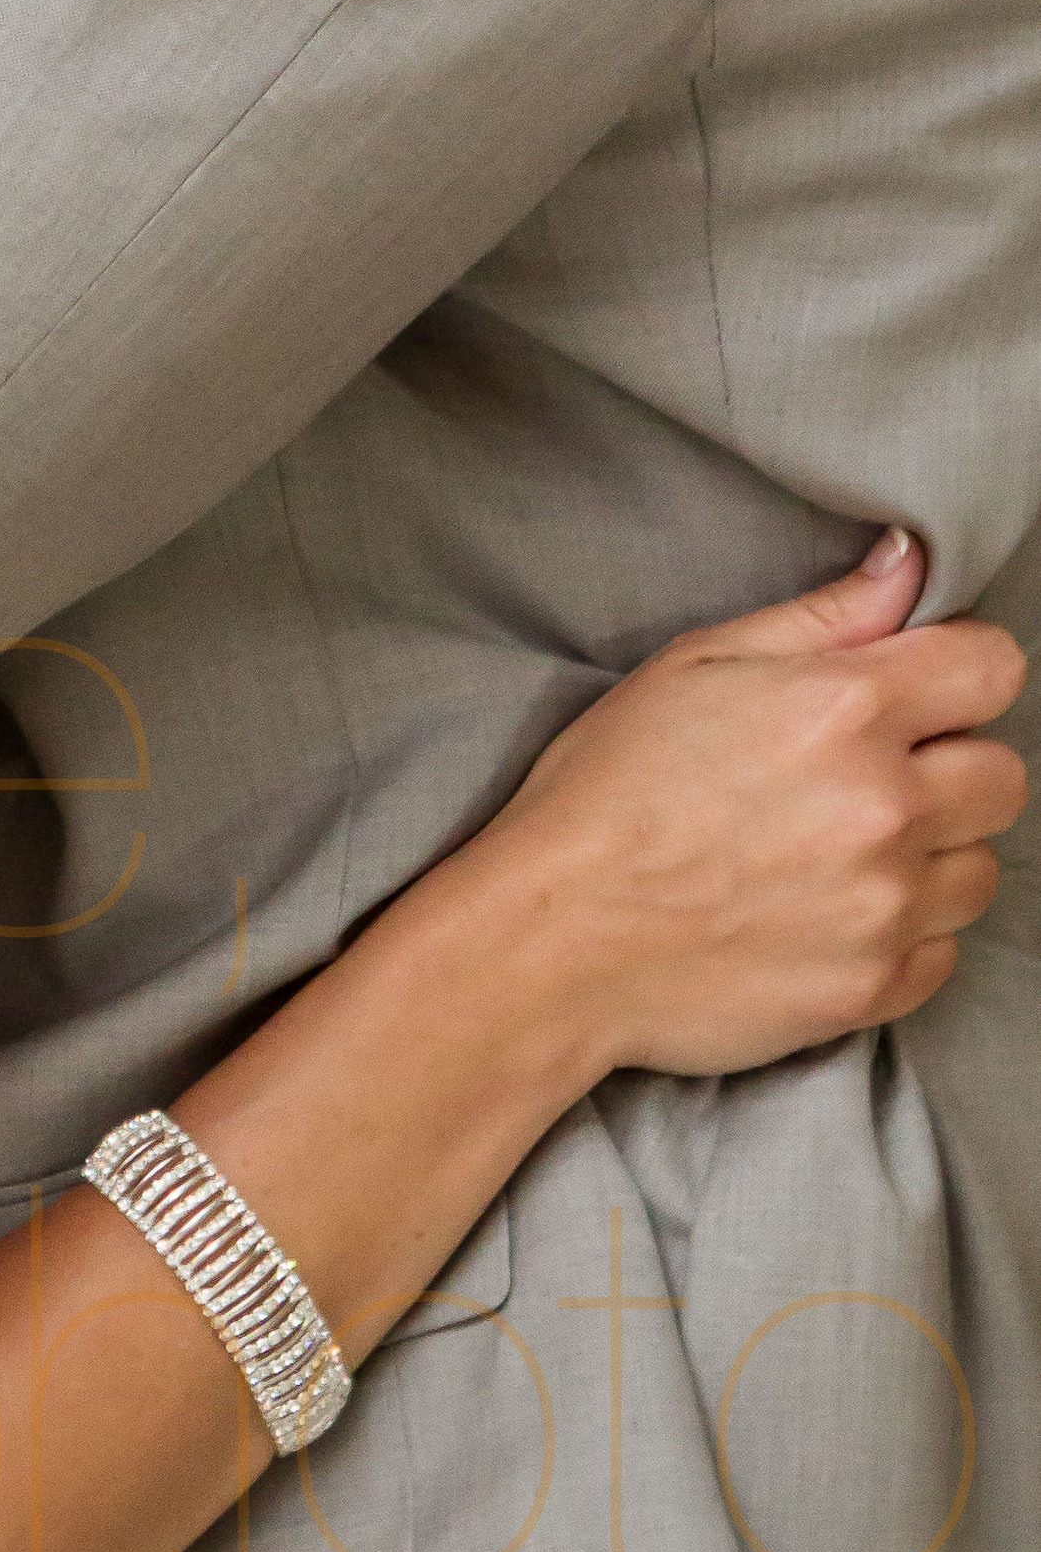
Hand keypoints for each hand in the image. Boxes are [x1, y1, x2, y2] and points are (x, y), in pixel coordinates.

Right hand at [472, 531, 1027, 1080]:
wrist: (556, 937)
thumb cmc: (610, 790)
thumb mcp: (696, 664)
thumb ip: (823, 616)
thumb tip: (910, 563)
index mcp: (844, 710)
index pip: (992, 666)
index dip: (957, 669)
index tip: (917, 688)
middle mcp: (885, 807)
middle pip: (1005, 773)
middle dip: (948, 764)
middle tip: (863, 775)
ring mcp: (888, 908)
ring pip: (981, 867)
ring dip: (931, 854)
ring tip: (839, 851)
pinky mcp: (876, 988)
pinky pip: (944, 951)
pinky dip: (903, 933)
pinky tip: (828, 912)